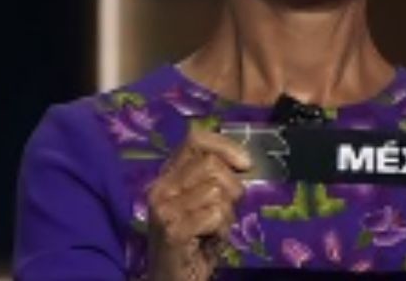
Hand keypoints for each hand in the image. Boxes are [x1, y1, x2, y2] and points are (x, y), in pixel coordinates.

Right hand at [145, 128, 250, 280]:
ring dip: (226, 213)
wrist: (173, 278)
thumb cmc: (195, 240)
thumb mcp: (204, 202)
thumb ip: (216, 178)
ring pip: (216, 191)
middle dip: (231, 188)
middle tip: (226, 210)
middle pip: (212, 165)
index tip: (245, 164)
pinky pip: (215, 215)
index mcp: (167, 175)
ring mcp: (164, 208)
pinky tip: (210, 239)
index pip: (196, 139)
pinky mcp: (173, 230)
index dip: (225, 146)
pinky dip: (221, 229)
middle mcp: (160, 187)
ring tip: (214, 228)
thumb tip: (245, 161)